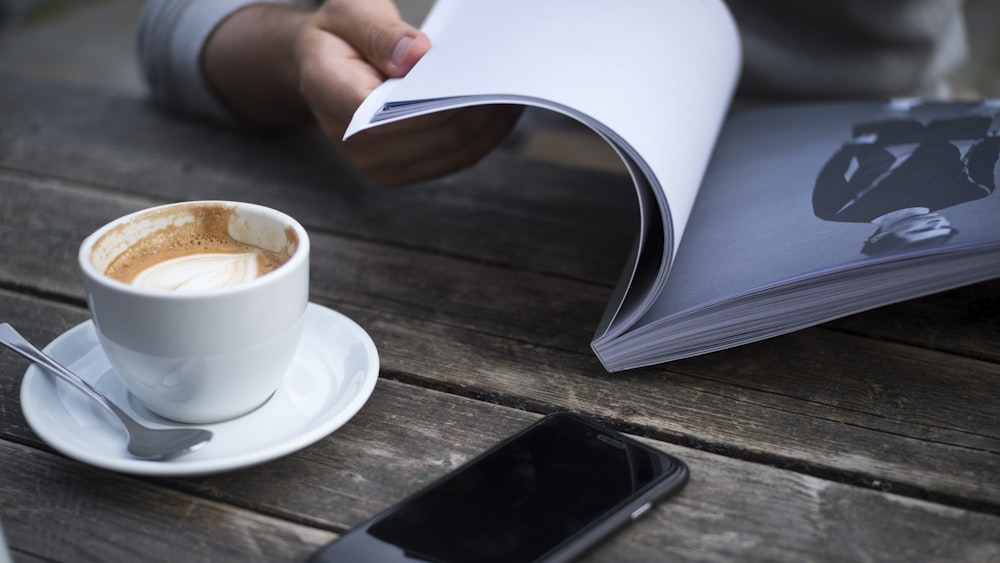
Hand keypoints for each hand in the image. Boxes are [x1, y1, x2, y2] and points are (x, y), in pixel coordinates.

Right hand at [204, 0, 520, 185]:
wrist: (322, 66)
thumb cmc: (337, 37)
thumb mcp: (348, 13)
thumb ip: (380, 32)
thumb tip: (415, 55)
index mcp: (335, 99)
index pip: (402, 113)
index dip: (447, 100)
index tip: (481, 77)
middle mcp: (357, 144)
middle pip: (438, 136)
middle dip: (479, 110)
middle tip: (512, 82)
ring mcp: (381, 164)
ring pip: (454, 152)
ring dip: (488, 126)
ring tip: (512, 93)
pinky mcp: (404, 170)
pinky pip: (455, 159)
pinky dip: (483, 136)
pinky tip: (499, 112)